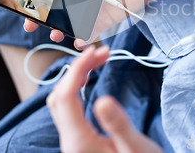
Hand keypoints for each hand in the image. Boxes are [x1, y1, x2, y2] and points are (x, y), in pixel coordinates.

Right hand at [24, 0, 158, 48]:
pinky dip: (82, 39)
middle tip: (31, 25)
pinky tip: (77, 40)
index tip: (23, 6)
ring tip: (54, 33)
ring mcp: (90, 12)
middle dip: (41, 20)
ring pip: (69, 24)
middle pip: (55, 12)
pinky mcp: (103, 22)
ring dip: (59, 31)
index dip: (34, 0)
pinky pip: (89, 33)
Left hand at [47, 45, 163, 152]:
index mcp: (79, 142)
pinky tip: (92, 81)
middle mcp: (71, 141)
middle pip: (59, 97)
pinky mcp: (80, 141)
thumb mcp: (135, 148)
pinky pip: (70, 109)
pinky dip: (78, 89)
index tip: (97, 51)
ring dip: (76, 78)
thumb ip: (118, 124)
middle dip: (77, 69)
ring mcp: (74, 142)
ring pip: (62, 103)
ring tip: (99, 61)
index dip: (77, 69)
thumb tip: (102, 99)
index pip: (66, 96)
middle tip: (103, 53)